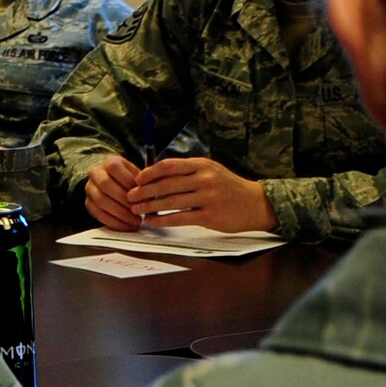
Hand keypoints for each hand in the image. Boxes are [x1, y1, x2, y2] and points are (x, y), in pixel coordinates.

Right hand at [83, 154, 144, 230]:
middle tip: (139, 210)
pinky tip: (127, 226)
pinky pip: (99, 215)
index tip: (142, 194)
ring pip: (101, 201)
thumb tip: (149, 195)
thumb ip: (141, 181)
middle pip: (105, 185)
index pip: (115, 168)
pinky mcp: (88, 204)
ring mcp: (90, 189)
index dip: (128, 181)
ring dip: (120, 214)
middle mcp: (95, 173)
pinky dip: (115, 222)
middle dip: (124, 200)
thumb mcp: (136, 173)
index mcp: (109, 162)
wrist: (112, 181)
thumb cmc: (128, 178)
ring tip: (135, 221)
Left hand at [127, 157, 275, 233]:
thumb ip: (187, 171)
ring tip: (137, 210)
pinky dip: (163, 220)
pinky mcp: (210, 216)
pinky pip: (180, 218)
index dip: (149, 173)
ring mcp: (208, 198)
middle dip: (144, 191)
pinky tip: (152, 221)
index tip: (137, 179)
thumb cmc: (227, 186)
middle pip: (166, 184)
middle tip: (130, 196)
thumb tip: (156, 175)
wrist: (255, 203)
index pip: (169, 166)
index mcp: (202, 165)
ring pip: (171, 202)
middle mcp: (204, 179)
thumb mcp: (210, 170)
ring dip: (150, 207)